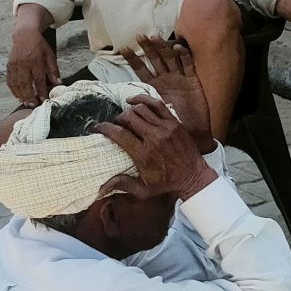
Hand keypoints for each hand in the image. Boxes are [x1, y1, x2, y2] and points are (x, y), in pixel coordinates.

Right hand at [6, 29, 60, 104]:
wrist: (25, 34)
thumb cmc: (40, 45)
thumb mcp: (50, 55)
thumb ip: (53, 69)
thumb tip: (58, 82)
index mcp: (36, 61)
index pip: (39, 79)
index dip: (41, 91)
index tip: (44, 100)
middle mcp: (24, 64)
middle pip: (25, 84)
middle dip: (29, 96)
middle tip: (32, 104)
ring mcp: (15, 65)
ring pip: (16, 83)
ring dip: (20, 94)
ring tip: (25, 102)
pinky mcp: (9, 65)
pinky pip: (9, 80)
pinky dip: (13, 89)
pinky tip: (17, 95)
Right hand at [94, 95, 216, 201]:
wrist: (193, 177)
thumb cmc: (166, 184)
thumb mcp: (143, 190)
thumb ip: (122, 185)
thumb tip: (100, 188)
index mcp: (143, 154)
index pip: (119, 134)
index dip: (105, 128)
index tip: (98, 128)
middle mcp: (154, 138)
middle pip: (129, 118)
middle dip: (118, 119)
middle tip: (116, 125)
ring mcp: (166, 128)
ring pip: (141, 109)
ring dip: (129, 110)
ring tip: (126, 116)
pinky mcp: (175, 123)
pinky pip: (158, 105)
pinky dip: (144, 100)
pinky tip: (134, 101)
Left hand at [119, 36, 211, 152]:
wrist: (193, 133)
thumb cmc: (173, 124)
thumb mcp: (154, 114)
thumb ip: (144, 104)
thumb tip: (128, 100)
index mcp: (155, 87)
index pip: (142, 70)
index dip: (134, 60)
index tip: (124, 49)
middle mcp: (167, 80)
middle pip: (156, 60)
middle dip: (148, 48)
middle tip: (140, 37)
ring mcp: (180, 79)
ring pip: (171, 59)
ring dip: (164, 48)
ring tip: (155, 38)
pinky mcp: (193, 81)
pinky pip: (189, 66)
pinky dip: (184, 56)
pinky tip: (178, 47)